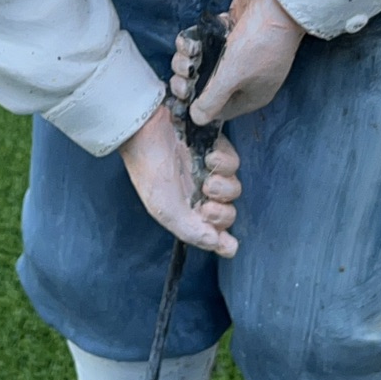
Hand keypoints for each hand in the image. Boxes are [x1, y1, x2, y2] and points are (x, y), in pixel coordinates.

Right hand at [120, 103, 241, 257]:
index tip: (223, 239)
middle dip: (222, 214)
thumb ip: (193, 232)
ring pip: (234, 188)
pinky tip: (209, 158)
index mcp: (187, 214)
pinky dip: (225, 163)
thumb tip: (222, 246)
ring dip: (224, 188)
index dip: (223, 240)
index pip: (216, 235)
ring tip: (207, 181)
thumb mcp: (166, 211)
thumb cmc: (150, 172)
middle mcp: (200, 195)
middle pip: (229, 213)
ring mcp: (210, 173)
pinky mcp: (216, 150)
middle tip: (207, 205)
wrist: (146, 133)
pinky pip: (234, 163)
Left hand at [172, 0, 304, 125]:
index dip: (196, 105)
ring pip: (201, 63)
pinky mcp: (227, 33)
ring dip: (187, 58)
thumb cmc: (260, 44)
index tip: (180, 96)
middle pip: (205, 87)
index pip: (217, 110)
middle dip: (188, 80)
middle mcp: (243, 77)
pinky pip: (202, 43)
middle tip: (186, 71)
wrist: (277, 4)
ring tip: (190, 51)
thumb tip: (195, 119)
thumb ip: (211, 101)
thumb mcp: (233, 77)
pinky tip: (191, 38)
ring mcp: (235, 54)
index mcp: (250, 95)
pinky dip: (192, 41)